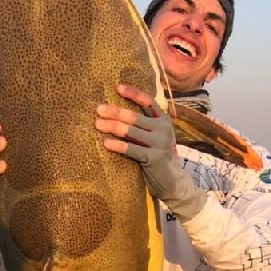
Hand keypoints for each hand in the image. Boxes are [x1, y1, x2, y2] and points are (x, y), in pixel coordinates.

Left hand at [96, 85, 206, 222]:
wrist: (173, 182)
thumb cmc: (158, 156)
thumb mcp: (155, 136)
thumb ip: (144, 124)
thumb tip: (117, 112)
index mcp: (163, 120)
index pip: (148, 102)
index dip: (133, 94)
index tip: (117, 88)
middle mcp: (163, 129)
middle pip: (135, 116)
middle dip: (115, 112)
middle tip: (99, 109)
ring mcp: (159, 143)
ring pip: (131, 131)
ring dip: (113, 126)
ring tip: (98, 124)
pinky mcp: (154, 158)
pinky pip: (132, 149)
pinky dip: (118, 145)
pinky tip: (106, 143)